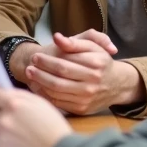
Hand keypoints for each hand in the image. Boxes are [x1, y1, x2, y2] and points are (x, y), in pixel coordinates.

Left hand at [0, 84, 71, 146]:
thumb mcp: (40, 104)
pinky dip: (3, 143)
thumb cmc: (54, 128)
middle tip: (0, 111)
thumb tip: (3, 93)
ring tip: (17, 131)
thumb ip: (19, 97)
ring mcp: (1, 137)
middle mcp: (3, 119)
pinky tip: (18, 144)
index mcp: (13, 104)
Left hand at [24, 31, 142, 114]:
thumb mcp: (92, 47)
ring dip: (40, 83)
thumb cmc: (101, 62)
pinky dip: (45, 94)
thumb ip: (74, 42)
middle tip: (29, 67)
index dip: (47, 60)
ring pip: (57, 91)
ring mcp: (87, 97)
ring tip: (30, 75)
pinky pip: (59, 102)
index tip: (35, 56)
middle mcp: (93, 82)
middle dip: (41, 72)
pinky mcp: (82, 108)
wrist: (116, 84)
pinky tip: (38, 86)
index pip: (64, 63)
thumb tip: (56, 38)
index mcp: (95, 64)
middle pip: (59, 77)